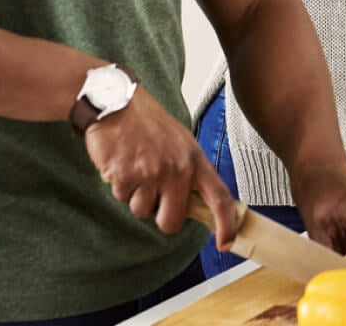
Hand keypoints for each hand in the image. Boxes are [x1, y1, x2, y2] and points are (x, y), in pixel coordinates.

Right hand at [84, 86, 239, 243]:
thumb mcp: (181, 142)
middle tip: (154, 193)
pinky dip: (120, 186)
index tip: (226, 242)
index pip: (219, 197)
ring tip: (137, 166)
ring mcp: (151, 174)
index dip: (226, 224)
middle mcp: (176, 169)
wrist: (118, 103)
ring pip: (142, 212)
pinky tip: (123, 162)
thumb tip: (198, 205)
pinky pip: (122, 199)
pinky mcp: (125, 176)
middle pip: (172, 221)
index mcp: (195, 159)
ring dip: (137, 196)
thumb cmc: (149, 123)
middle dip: (161, 215)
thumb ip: (190, 172)